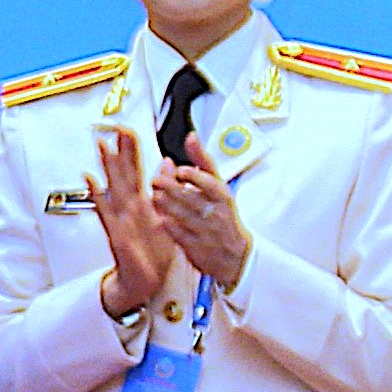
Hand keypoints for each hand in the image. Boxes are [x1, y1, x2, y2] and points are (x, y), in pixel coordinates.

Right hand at [89, 129, 171, 321]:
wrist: (145, 280)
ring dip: (107, 168)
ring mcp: (121, 219)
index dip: (131, 152)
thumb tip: (167, 165)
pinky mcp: (117, 233)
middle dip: (119, 152)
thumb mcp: (164, 216)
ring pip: (114, 188)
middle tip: (113, 130)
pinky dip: (98, 196)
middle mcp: (128, 209)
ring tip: (102, 148)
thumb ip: (163, 189)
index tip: (128, 132)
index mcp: (140, 205)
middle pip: (123, 175)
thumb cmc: (152, 252)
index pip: (135, 171)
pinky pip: (106, 212)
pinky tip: (91, 182)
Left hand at [151, 155, 252, 292]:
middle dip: (169, 187)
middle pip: (189, 197)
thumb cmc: (222, 214)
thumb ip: (202, 160)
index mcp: (222, 195)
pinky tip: (159, 215)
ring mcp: (204, 231)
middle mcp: (215, 212)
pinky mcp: (194, 246)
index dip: (193, 176)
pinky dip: (165, 222)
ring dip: (163, 203)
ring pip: (179, 214)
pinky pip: (175, 232)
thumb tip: (191, 136)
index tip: (180, 170)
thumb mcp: (218, 186)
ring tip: (156, 195)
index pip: (210, 183)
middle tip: (156, 180)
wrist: (234, 254)